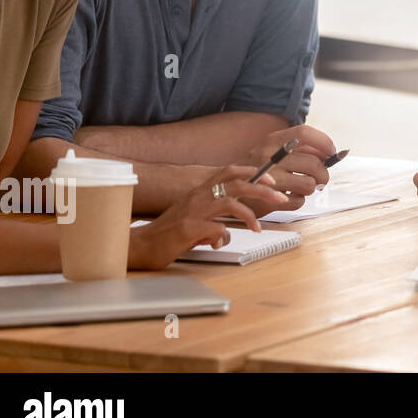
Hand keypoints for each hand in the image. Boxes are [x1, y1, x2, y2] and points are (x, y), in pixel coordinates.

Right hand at [128, 166, 288, 269]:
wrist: (139, 246)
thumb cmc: (166, 234)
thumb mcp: (193, 220)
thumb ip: (212, 220)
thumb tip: (227, 233)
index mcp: (198, 192)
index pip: (228, 171)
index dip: (251, 172)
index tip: (270, 179)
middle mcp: (197, 197)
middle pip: (237, 184)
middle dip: (262, 189)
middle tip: (279, 197)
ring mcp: (192, 212)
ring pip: (230, 202)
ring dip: (249, 215)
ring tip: (257, 228)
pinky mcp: (188, 229)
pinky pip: (218, 228)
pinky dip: (224, 236)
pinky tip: (218, 244)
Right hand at [243, 125, 336, 211]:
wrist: (228, 190)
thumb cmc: (260, 170)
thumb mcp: (274, 151)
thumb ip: (299, 149)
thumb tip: (329, 153)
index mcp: (272, 140)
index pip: (305, 133)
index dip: (324, 143)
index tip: (331, 153)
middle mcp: (269, 157)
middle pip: (313, 163)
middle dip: (323, 174)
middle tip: (321, 179)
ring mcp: (268, 179)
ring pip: (309, 184)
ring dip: (310, 188)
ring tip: (300, 187)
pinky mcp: (268, 200)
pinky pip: (298, 201)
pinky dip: (298, 201)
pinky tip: (289, 197)